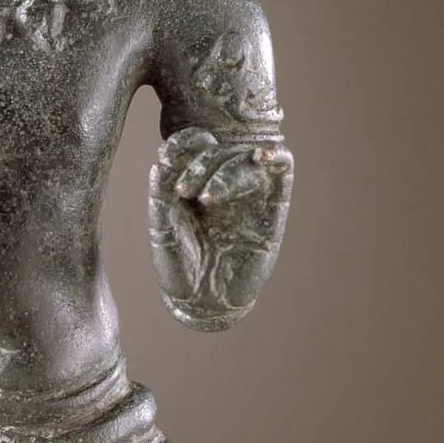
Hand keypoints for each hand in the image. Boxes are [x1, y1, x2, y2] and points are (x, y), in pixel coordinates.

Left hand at [150, 126, 291, 320]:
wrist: (204, 302)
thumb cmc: (180, 267)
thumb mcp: (162, 230)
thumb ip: (161, 194)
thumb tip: (163, 158)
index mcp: (196, 179)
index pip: (197, 143)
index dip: (186, 140)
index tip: (170, 154)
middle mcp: (224, 181)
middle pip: (221, 147)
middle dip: (201, 163)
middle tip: (184, 191)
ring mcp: (249, 192)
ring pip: (248, 154)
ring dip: (226, 167)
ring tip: (206, 198)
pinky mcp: (273, 207)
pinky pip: (282, 169)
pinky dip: (276, 156)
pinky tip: (261, 156)